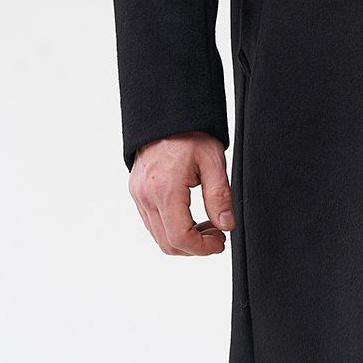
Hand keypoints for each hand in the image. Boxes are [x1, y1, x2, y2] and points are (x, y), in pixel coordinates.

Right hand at [130, 131, 234, 255]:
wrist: (166, 113)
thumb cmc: (189, 132)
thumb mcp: (213, 160)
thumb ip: (220, 196)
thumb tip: (226, 225)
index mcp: (165, 189)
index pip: (180, 238)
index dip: (202, 248)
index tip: (220, 242)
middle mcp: (146, 196)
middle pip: (167, 243)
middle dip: (195, 247)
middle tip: (217, 235)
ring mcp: (138, 195)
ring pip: (158, 236)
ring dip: (183, 239)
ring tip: (207, 225)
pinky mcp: (137, 192)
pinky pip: (152, 222)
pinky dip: (171, 228)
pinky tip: (190, 217)